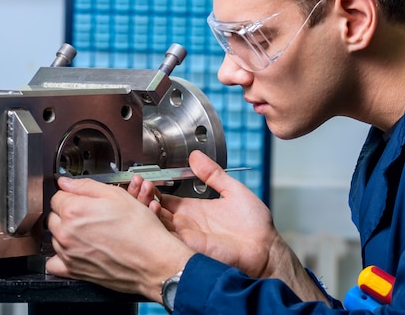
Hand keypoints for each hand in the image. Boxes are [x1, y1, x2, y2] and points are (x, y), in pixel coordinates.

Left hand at [46, 177, 194, 301]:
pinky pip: (53, 263)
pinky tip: (74, 250)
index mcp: (73, 210)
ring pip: (55, 237)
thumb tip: (66, 182)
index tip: (84, 199)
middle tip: (89, 214)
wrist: (153, 260)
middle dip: (68, 212)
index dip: (73, 194)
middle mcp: (66, 232)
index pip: (58, 196)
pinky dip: (60, 256)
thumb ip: (86, 186)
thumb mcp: (117, 195)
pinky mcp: (73, 271)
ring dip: (66, 232)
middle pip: (54, 216)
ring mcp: (68, 253)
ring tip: (89, 231)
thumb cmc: (139, 229)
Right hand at [130, 150, 328, 302]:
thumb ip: (213, 173)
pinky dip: (155, 223)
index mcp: (193, 210)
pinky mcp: (187, 246)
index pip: (163, 198)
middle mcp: (185, 223)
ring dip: (146, 207)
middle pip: (154, 209)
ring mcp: (184, 236)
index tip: (144, 178)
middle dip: (143, 196)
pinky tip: (152, 208)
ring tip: (143, 191)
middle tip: (140, 182)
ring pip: (154, 222)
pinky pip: (164, 236)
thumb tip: (197, 155)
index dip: (152, 188)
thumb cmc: (254, 226)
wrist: (264, 248)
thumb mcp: (232, 190)